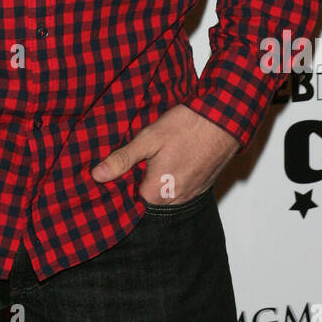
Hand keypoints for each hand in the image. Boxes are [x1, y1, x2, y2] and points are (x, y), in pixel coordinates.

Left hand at [90, 104, 237, 205]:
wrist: (224, 119)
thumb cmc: (186, 126)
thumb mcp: (148, 138)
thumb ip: (122, 159)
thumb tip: (96, 176)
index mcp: (157, 192)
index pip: (129, 202)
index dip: (118, 188)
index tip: (111, 176)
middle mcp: (175, 200)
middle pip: (147, 200)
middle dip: (137, 184)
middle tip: (132, 163)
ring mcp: (191, 194)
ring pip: (164, 195)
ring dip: (155, 182)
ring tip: (150, 161)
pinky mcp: (202, 187)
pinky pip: (179, 190)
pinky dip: (171, 179)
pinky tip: (169, 161)